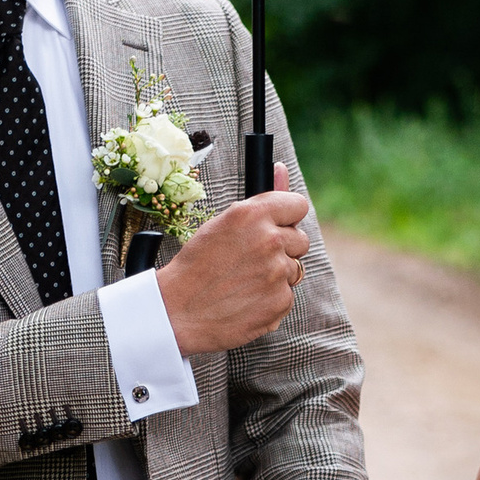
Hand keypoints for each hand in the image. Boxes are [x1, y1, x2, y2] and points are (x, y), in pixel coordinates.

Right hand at [157, 166, 310, 352]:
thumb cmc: (196, 266)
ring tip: (243, 282)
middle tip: (252, 259)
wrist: (178, 311)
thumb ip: (261, 201)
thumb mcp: (222, 224)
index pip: (297, 205)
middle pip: (301, 239)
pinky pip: (287, 296)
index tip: (277, 226)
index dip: (287, 218)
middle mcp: (269, 240)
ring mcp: (277, 273)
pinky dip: (271, 300)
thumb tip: (282, 168)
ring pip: (294, 269)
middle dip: (283, 249)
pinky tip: (246, 301)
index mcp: (252, 214)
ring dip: (276, 275)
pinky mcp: (280, 302)